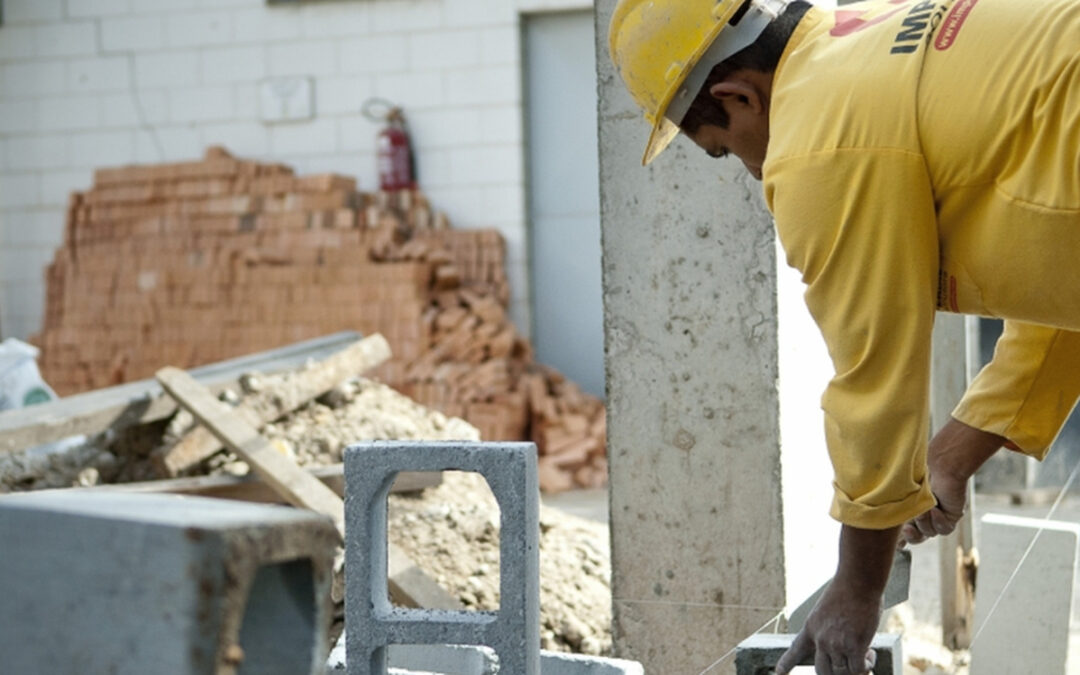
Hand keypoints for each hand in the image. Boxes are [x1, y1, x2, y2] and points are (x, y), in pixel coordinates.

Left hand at [777, 525, 896, 673]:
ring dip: (855, 668)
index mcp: (810, 627)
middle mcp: (820, 639)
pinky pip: (858, 669)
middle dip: (834, 673)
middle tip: (847, 666)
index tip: (779, 672)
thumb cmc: (847, 590)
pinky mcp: (854, 646)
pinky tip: (870, 655)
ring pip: (842, 672)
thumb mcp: (826, 609)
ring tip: (865, 655)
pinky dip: (866, 667)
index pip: (796, 650)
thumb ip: (829, 627)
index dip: (787, 663)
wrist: (857, 581)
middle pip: (822, 671)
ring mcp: (836, 644)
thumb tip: (843, 643)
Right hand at [899, 468, 965, 545]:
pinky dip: (938, 521)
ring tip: (924, 508)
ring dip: (924, 523)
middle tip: (906, 528)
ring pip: (929, 533)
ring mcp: (939, 515)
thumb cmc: (921, 470)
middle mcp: (925, 512)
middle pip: (917, 537)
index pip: (904, 527)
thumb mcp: (901, 487)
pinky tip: (936, 510)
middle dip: (910, 536)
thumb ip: (892, 498)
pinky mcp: (952, 516)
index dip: (899, 537)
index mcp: (911, 506)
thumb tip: (875, 506)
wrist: (942, 465)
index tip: (895, 543)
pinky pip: (943, 529)